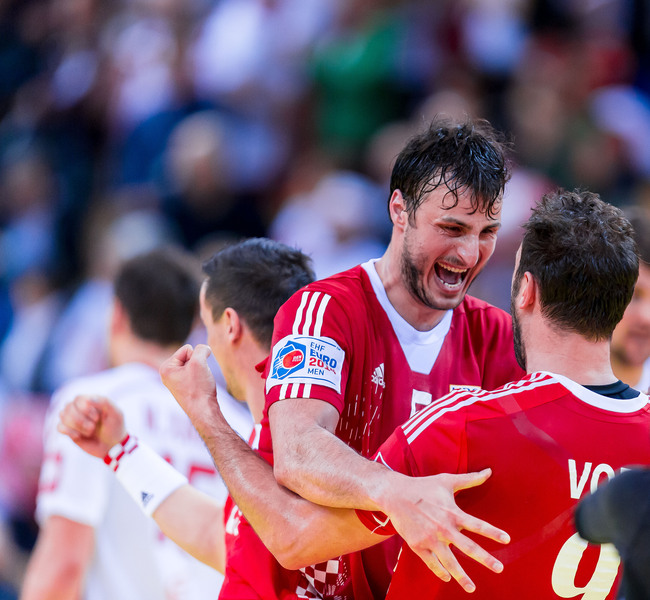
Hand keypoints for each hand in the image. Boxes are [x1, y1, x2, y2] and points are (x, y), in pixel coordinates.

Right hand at [57, 395, 126, 457]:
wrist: (112, 446)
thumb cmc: (115, 427)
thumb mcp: (116, 413)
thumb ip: (105, 402)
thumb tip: (89, 399)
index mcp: (91, 400)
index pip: (78, 398)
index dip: (85, 409)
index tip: (97, 418)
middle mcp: (80, 408)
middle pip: (68, 407)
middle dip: (81, 419)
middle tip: (93, 427)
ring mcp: (74, 419)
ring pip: (63, 415)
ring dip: (76, 426)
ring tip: (89, 432)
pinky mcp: (70, 430)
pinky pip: (59, 426)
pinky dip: (69, 432)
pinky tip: (79, 436)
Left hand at [159, 344, 217, 434]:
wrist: (204, 411)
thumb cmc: (199, 388)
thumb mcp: (199, 362)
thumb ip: (202, 349)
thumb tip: (205, 350)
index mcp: (166, 368)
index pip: (187, 349)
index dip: (196, 359)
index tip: (195, 374)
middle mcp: (168, 374)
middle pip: (190, 355)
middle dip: (198, 364)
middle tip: (198, 379)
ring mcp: (177, 380)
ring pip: (195, 363)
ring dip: (201, 370)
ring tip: (200, 383)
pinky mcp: (185, 385)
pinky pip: (197, 372)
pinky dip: (202, 376)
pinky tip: (201, 387)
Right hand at [383, 469, 508, 592]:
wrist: (395, 494)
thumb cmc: (423, 486)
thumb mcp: (446, 481)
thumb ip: (470, 479)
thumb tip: (489, 471)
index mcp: (452, 513)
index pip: (477, 524)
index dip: (492, 532)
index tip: (507, 540)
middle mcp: (443, 528)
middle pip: (468, 547)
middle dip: (485, 559)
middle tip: (499, 568)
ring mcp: (430, 538)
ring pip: (449, 562)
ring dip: (462, 576)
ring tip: (472, 588)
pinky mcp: (417, 545)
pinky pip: (432, 563)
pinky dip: (440, 571)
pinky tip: (447, 577)